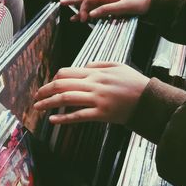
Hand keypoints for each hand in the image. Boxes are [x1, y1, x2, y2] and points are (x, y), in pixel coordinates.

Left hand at [33, 62, 149, 123]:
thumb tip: (83, 67)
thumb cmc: (134, 83)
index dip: (53, 79)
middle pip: (62, 85)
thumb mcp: (117, 66)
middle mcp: (94, 84)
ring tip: (38, 108)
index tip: (47, 85)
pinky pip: (78, 116)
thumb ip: (98, 65)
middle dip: (45, 91)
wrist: (150, 100)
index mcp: (95, 73)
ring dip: (49, 103)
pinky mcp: (101, 114)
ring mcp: (97, 99)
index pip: (67, 73)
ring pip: (66, 99)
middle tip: (35, 97)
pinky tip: (53, 120)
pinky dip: (63, 118)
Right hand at [60, 0, 151, 21]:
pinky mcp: (111, 8)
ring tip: (72, 18)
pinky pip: (96, 11)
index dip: (82, 8)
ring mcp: (108, 3)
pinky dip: (89, 15)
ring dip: (81, 11)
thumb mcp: (123, 7)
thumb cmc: (138, 3)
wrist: (149, 3)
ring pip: (90, 6)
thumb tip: (91, 14)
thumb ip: (106, 10)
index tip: (83, 20)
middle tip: (61, 4)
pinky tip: (85, 19)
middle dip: (73, 2)